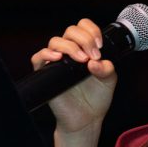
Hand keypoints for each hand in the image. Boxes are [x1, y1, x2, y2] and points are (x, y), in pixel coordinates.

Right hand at [30, 18, 117, 133]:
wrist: (86, 119)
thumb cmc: (96, 98)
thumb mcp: (109, 80)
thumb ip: (107, 68)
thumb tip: (95, 61)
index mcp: (85, 49)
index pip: (83, 27)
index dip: (91, 30)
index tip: (100, 45)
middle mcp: (70, 52)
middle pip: (70, 31)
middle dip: (84, 39)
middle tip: (93, 54)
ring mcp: (57, 62)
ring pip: (55, 41)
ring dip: (70, 47)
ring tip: (83, 60)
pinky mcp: (45, 73)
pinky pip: (38, 57)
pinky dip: (46, 54)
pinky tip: (59, 59)